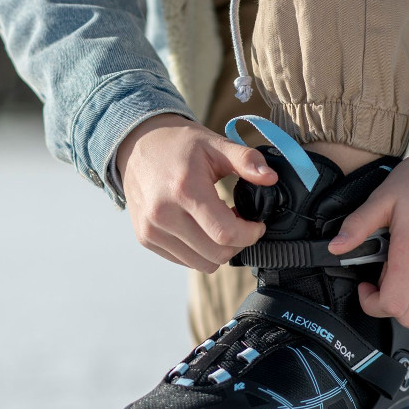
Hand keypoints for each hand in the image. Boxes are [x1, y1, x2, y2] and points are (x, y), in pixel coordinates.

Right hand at [117, 114, 277, 271]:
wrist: (137, 144)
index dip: (250, 234)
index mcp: (184, 190)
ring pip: (201, 264)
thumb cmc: (180, 144)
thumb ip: (246, 160)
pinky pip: (184, 261)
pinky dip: (200, 251)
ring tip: (220, 224)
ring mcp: (151, 230)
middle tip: (239, 222)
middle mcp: (163, 214)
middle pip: (216, 254)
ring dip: (219, 250)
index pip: (225, 233)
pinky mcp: (146, 239)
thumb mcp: (216, 144)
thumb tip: (271, 178)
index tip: (256, 224)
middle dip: (238, 243)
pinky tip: (201, 227)